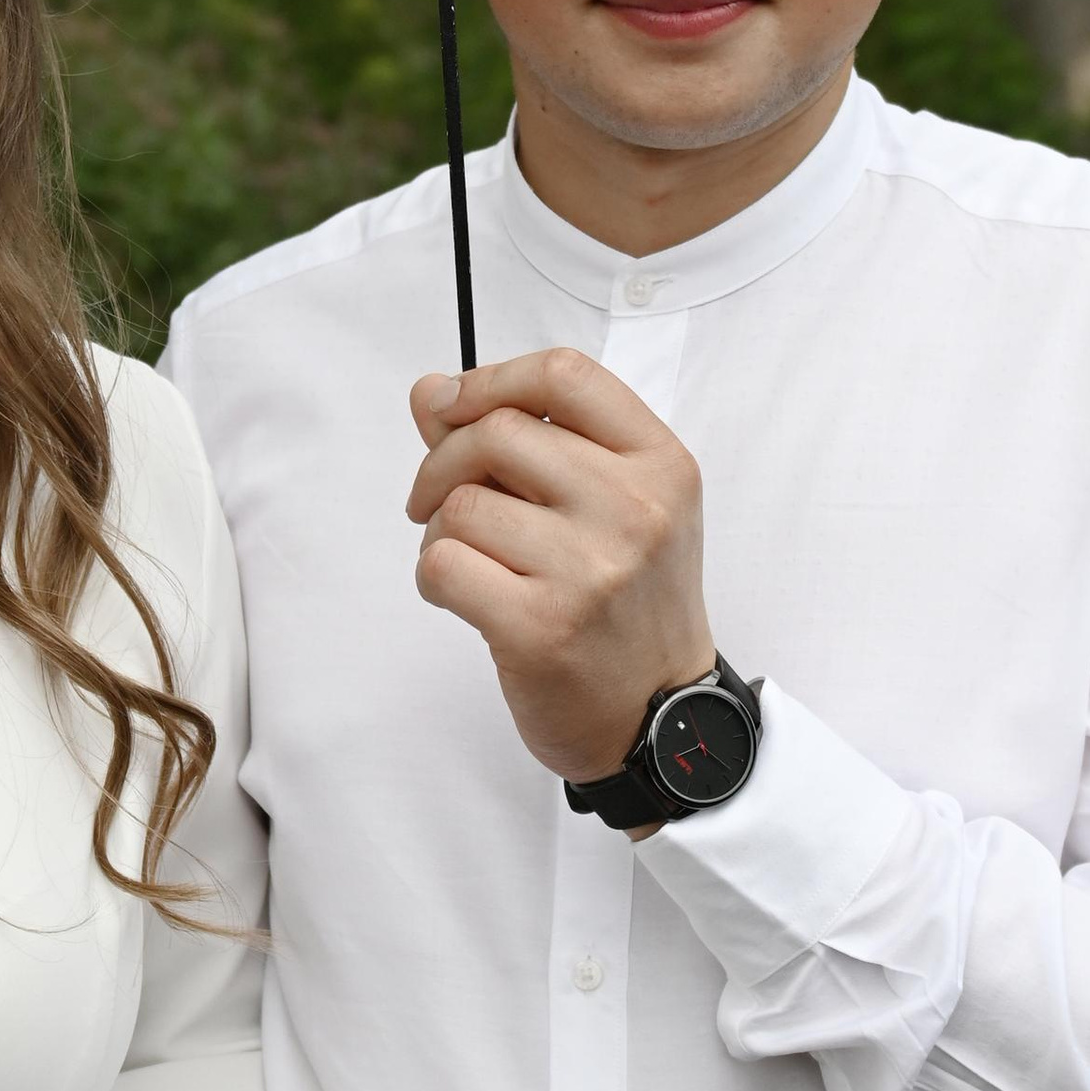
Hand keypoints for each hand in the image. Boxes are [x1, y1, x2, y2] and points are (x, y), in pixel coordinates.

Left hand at [408, 349, 715, 792]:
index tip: (453, 406)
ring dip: (441, 530)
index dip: (490, 380)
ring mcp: (590, 570)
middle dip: (443, 461)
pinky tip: (467, 595)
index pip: (563, 375)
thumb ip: (526, 438)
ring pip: (460, 504)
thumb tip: (430, 392)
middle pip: (497, 432)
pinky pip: (442, 564)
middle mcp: (635, 509)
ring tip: (474, 561)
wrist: (659, 715)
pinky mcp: (540, 627)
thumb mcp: (610, 506)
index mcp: (660, 465)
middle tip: (437, 499)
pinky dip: (433, 576)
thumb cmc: (629, 604)